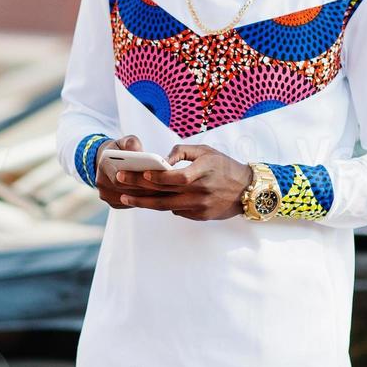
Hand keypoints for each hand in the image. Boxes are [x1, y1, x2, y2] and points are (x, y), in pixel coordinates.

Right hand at [93, 135, 178, 208]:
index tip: (152, 176)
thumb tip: (138, 151)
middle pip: (126, 190)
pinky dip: (143, 200)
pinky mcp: (113, 203)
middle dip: (145, 188)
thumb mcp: (125, 141)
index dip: (135, 179)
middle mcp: (101, 182)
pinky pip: (130, 204)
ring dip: (147, 196)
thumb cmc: (120, 150)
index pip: (118, 177)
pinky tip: (157, 196)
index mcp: (103, 165)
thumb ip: (131, 143)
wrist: (108, 161)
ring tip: (164, 191)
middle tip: (164, 186)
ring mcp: (106, 195)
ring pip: (130, 199)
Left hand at [123, 143, 253, 220]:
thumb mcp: (206, 150)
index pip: (178, 177)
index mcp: (204, 171)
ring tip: (126, 197)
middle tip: (119, 180)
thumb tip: (162, 159)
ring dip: (144, 202)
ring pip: (166, 206)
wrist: (247, 190)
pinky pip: (176, 211)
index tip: (143, 173)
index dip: (160, 177)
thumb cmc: (224, 166)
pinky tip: (148, 200)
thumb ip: (182, 151)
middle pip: (166, 192)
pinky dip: (163, 205)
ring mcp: (200, 206)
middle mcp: (202, 191)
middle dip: (139, 187)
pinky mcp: (200, 216)